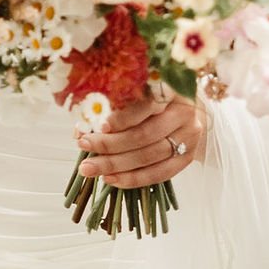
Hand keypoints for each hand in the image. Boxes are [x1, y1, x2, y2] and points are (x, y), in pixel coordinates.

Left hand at [77, 90, 207, 188]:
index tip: (99, 126)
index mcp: (170, 89)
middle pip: (145, 134)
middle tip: (84, 147)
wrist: (188, 111)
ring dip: (116, 165)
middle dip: (110, 145)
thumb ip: (110, 108)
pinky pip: (160, 173)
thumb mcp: (135, 95)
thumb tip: (80, 129)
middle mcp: (184, 112)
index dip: (122, 118)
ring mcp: (189, 136)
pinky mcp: (188, 156)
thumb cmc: (152, 100)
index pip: (146, 105)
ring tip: (90, 168)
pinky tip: (112, 179)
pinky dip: (133, 179)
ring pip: (150, 156)